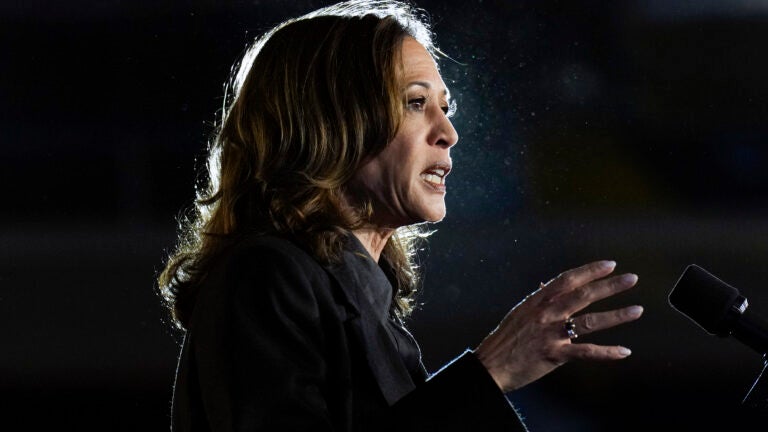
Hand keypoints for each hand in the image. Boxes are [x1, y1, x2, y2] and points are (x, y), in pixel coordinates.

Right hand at [474, 260, 642, 391]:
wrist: (491, 365)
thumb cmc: (505, 339)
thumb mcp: (519, 313)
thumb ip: (537, 299)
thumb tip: (547, 284)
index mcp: (537, 301)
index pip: (568, 279)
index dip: (590, 271)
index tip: (610, 265)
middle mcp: (546, 313)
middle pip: (583, 295)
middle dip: (610, 286)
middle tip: (631, 279)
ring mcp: (550, 334)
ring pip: (590, 321)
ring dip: (616, 315)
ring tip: (637, 310)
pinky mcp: (554, 355)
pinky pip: (586, 352)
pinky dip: (607, 353)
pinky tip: (624, 351)